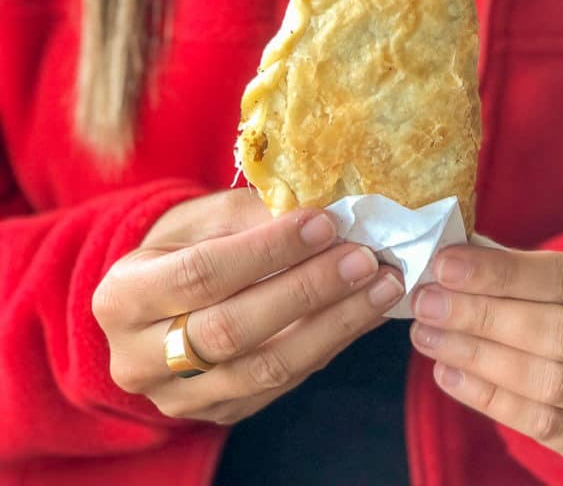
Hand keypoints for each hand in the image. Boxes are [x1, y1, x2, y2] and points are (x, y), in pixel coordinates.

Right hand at [92, 189, 403, 423]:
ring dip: (334, 325)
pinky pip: (282, 384)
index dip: (267, 250)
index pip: (202, 274)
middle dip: (308, 290)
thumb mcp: (200, 217)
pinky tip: (362, 313)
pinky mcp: (218, 412)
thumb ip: (251, 215)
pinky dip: (329, 345)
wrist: (156, 303)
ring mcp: (178, 397)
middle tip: (364, 258)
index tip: (324, 223)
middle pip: (233, 328)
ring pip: (265, 368)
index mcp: (122, 296)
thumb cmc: (182, 245)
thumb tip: (320, 208)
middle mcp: (139, 358)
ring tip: (381, 287)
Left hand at [410, 242, 562, 464]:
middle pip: (562, 332)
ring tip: (429, 337)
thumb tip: (446, 262)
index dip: (503, 272)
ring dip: (480, 358)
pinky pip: (547, 427)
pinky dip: (490, 400)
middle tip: (428, 304)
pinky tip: (449, 374)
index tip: (446, 265)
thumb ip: (515, 267)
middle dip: (485, 317)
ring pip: (553, 383)